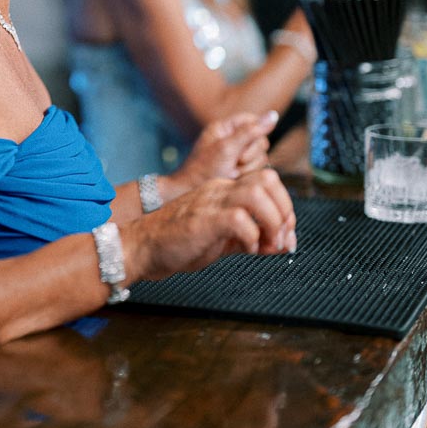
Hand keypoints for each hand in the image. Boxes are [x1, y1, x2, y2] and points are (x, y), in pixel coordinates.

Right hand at [126, 168, 296, 280]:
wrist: (141, 247)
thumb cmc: (178, 243)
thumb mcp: (223, 239)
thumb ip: (252, 237)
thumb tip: (282, 243)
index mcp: (225, 190)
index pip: (268, 182)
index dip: (285, 208)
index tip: (285, 237)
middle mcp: (220, 190)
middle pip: (269, 178)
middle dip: (284, 210)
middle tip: (281, 239)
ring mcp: (210, 202)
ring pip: (257, 192)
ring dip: (272, 220)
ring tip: (267, 243)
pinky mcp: (202, 219)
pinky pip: (238, 218)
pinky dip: (251, 236)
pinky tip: (246, 249)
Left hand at [173, 111, 278, 189]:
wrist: (189, 195)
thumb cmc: (203, 170)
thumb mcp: (227, 148)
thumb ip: (251, 131)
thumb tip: (274, 114)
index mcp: (225, 128)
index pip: (253, 121)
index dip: (254, 134)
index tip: (241, 148)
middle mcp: (233, 139)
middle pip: (261, 141)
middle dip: (249, 156)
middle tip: (233, 163)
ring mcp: (237, 156)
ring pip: (261, 158)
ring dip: (248, 169)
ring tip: (229, 173)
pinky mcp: (241, 171)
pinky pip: (257, 171)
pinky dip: (247, 177)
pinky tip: (233, 181)